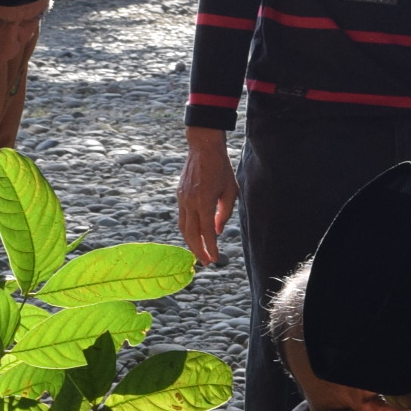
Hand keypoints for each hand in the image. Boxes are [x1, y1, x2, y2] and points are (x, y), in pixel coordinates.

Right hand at [177, 129, 237, 266]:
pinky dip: (188, 230)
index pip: (207, 232)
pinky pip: (182, 217)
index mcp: (204, 201)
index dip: (211, 248)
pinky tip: (195, 235)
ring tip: (200, 253)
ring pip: (183, 227)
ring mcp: (182, 199)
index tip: (216, 259)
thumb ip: (224, 212)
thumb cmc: (221, 168)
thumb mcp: (230, 190)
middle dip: (198, 250)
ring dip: (191, 242)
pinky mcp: (180, 195)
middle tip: (207, 262)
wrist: (202, 147)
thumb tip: (217, 231)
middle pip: (191, 234)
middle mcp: (190, 202)